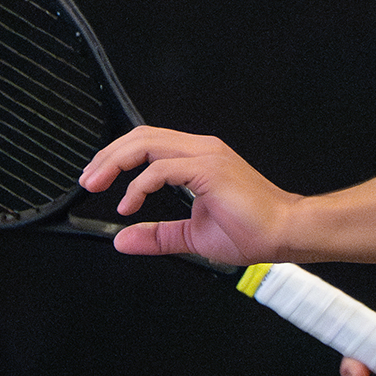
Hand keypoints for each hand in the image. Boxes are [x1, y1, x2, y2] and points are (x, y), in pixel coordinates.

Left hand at [78, 126, 301, 264]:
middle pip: (141, 136)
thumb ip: (158, 235)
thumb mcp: (192, 236)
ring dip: (116, 162)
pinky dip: (139, 185)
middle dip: (108, 156)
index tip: (98, 179)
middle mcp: (201, 149)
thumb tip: (124, 239)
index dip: (116, 156)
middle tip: (89, 180)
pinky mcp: (210, 169)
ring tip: (100, 185)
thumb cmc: (253, 230)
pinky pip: (162, 169)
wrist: (286, 232)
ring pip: (147, 144)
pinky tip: (130, 204)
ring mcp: (206, 156)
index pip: (148, 143)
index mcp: (198, 158)